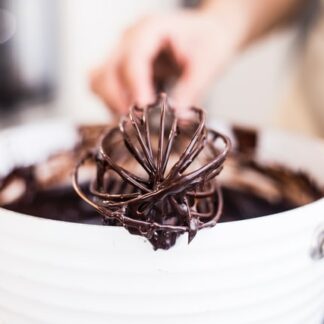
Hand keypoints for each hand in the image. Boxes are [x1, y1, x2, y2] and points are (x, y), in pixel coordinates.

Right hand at [90, 8, 247, 115]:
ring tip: (135, 117)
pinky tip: (130, 111)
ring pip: (98, 80)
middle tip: (139, 120)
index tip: (143, 110)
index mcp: (152, 29)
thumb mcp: (207, 65)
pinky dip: (111, 102)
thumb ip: (191, 91)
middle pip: (106, 71)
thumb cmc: (208, 42)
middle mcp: (130, 38)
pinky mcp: (120, 65)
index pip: (133, 59)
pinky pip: (102, 86)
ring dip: (111, 103)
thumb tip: (176, 119)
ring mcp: (122, 51)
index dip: (135, 87)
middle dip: (119, 100)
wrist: (206, 33)